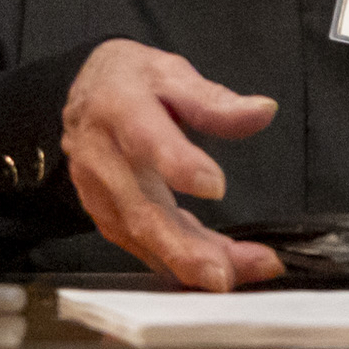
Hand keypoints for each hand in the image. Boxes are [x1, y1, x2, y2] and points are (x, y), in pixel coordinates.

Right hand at [61, 40, 284, 292]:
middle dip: (182, 246)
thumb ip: (214, 99)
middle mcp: (102, 157)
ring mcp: (98, 192)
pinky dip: (178, 264)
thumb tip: (263, 110)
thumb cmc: (133, 82)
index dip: (177, 164)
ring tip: (234, 276)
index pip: (146, 138)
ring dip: (188, 262)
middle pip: (140, 208)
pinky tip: (216, 273)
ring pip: (142, 235)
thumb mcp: (171, 72)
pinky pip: (142, 245)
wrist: (85, 95)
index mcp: (119, 108)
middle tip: (222, 274)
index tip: (215, 186)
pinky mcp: (105, 215)